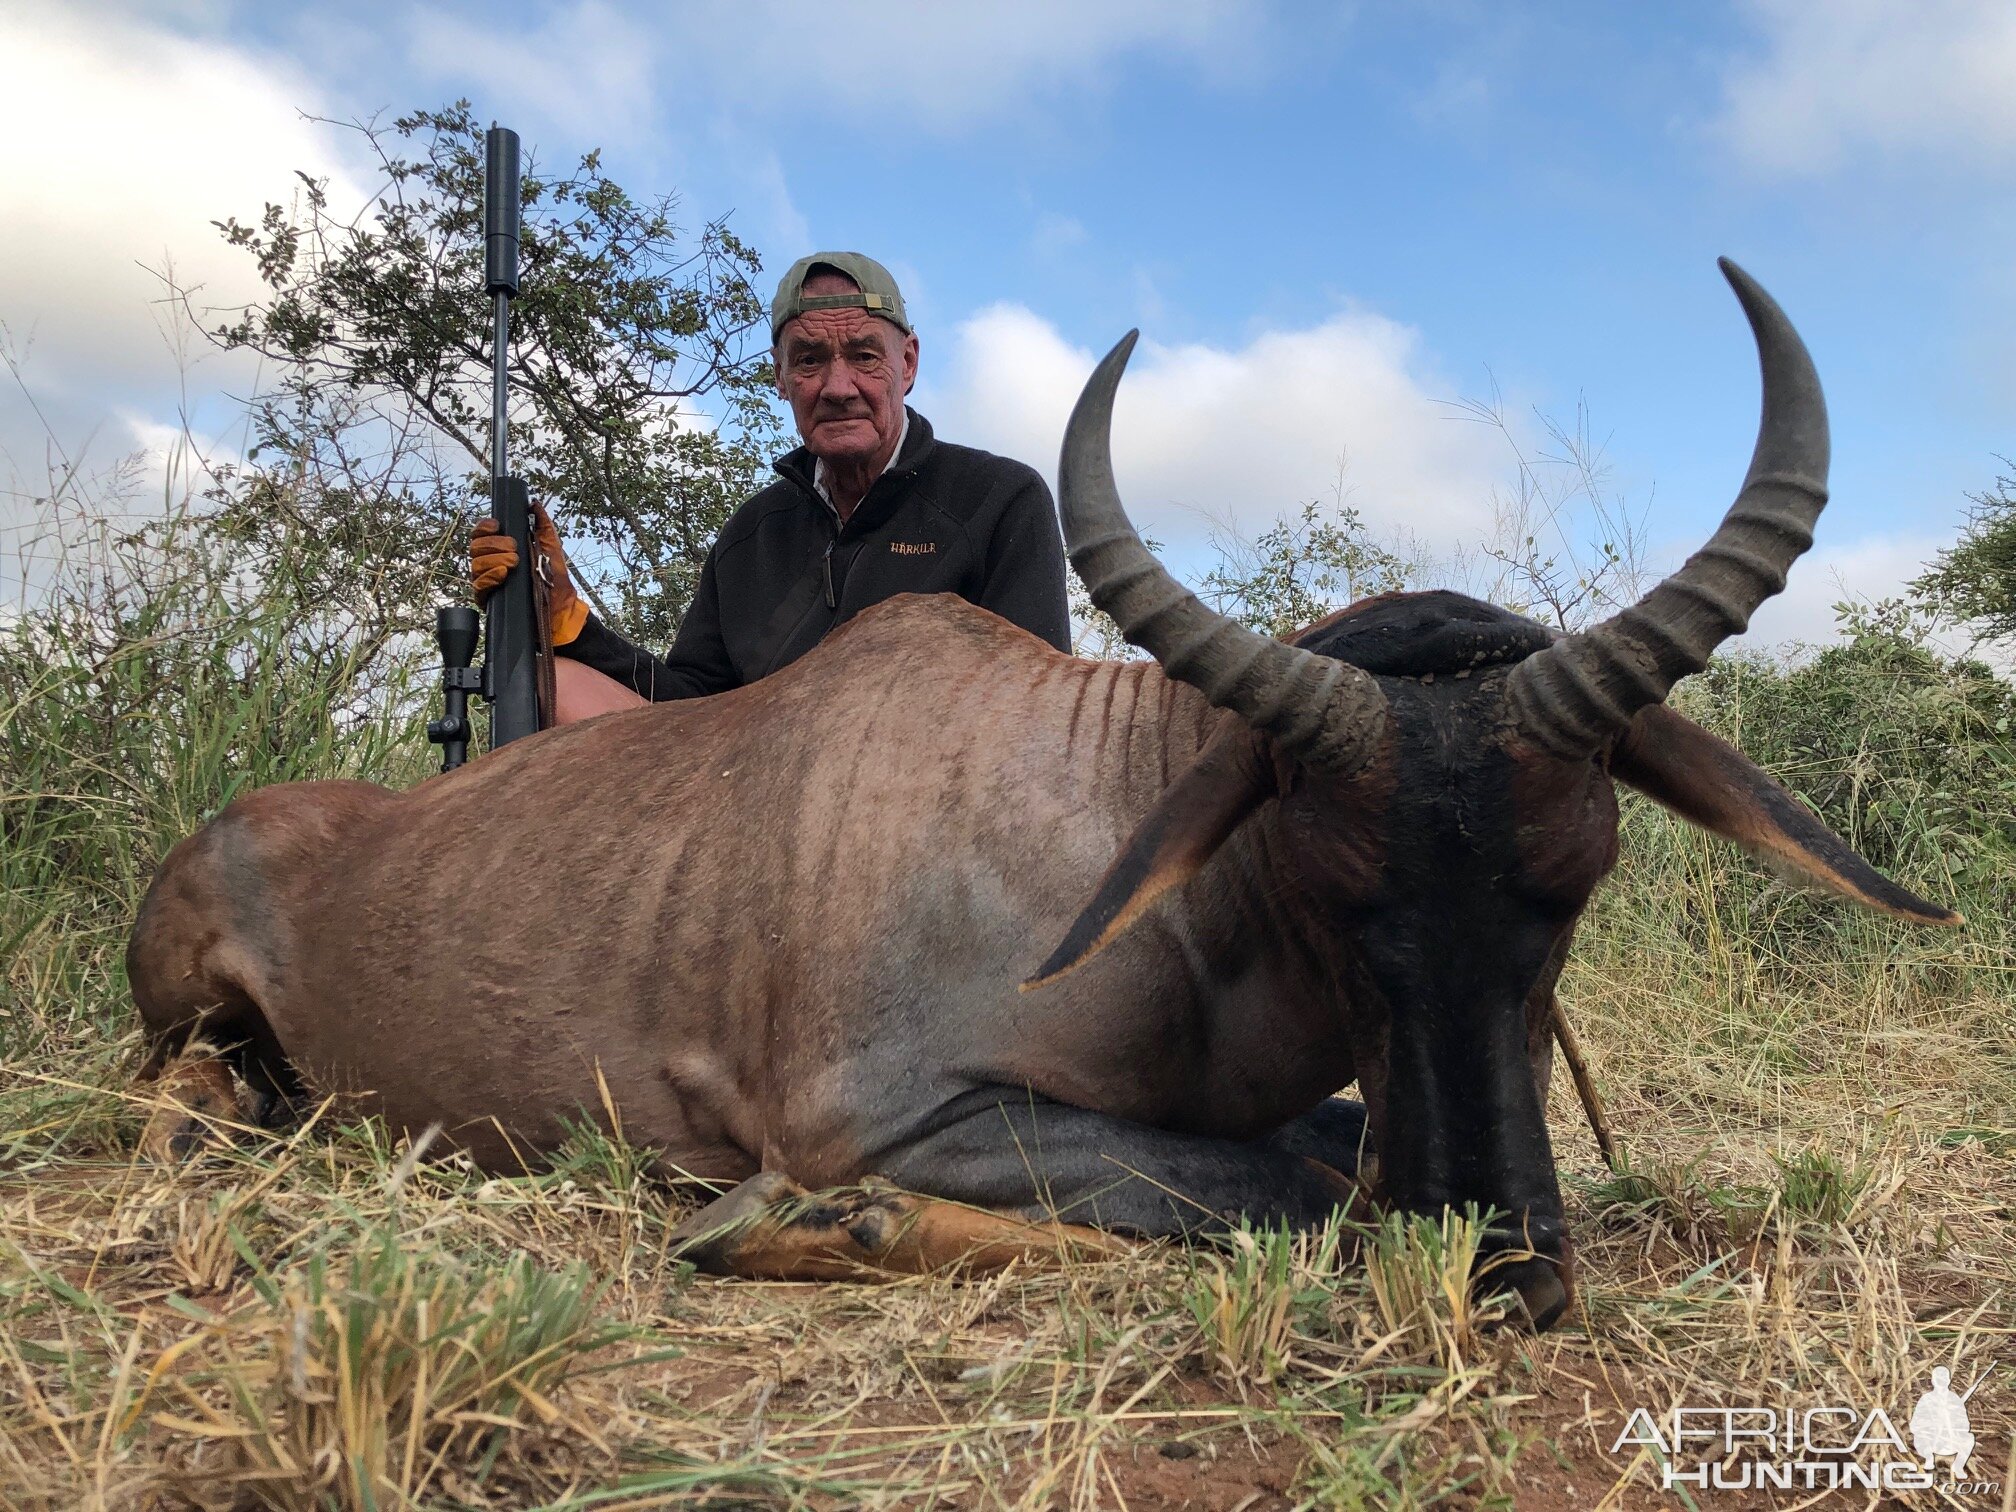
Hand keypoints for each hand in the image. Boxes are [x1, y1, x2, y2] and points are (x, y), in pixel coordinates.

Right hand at [469, 502, 587, 644]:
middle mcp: (490, 564)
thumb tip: (534, 504)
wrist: (561, 609)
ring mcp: (487, 582)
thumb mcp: (551, 547)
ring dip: (494, 560)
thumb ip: (542, 524)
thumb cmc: (555, 579)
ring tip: (514, 563)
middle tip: (515, 549)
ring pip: (476, 565)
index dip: (484, 527)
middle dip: (494, 544)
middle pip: (476, 547)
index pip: (481, 534)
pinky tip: (503, 574)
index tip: (497, 525)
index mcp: (500, 549)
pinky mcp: (488, 600)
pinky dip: (490, 577)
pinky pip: (478, 586)